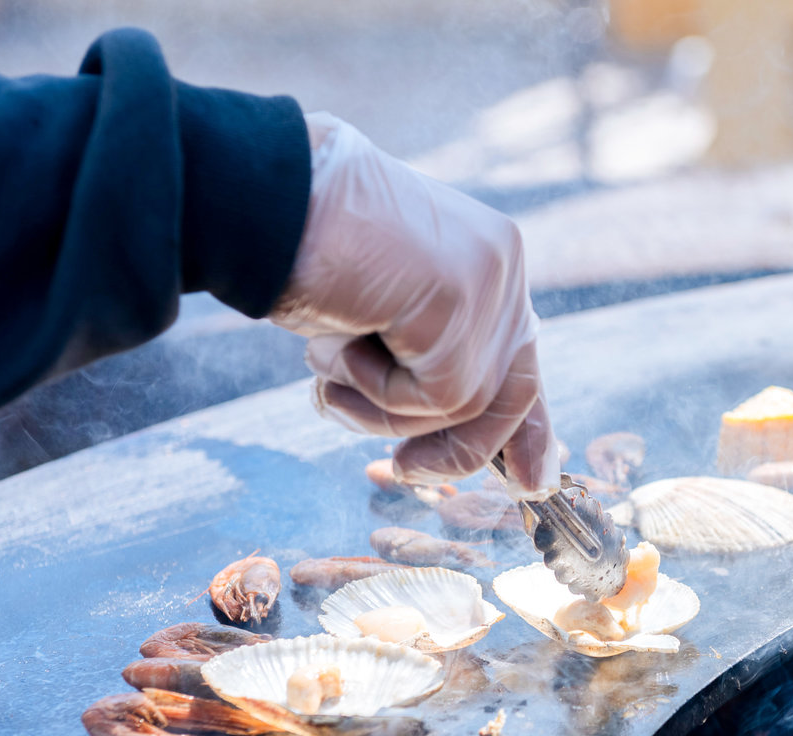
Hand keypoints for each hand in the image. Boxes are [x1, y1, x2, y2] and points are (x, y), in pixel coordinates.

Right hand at [272, 113, 558, 499]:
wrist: (262, 198)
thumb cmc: (302, 253)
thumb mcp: (380, 317)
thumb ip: (425, 355)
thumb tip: (453, 429)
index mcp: (487, 258)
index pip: (522, 358)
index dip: (529, 427)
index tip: (530, 480)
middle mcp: (502, 263)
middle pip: (511, 394)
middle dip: (458, 448)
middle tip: (402, 471)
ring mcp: (489, 279)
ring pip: (466, 403)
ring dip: (385, 408)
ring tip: (330, 366)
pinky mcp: (462, 300)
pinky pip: (437, 395)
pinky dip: (376, 389)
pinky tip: (342, 337)